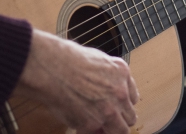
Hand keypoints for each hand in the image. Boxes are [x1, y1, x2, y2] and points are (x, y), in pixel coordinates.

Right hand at [14, 29, 139, 133]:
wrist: (52, 68)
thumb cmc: (67, 60)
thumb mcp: (98, 60)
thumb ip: (108, 77)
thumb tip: (105, 89)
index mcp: (121, 73)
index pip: (132, 97)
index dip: (122, 103)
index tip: (116, 106)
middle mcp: (120, 93)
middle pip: (130, 116)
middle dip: (120, 118)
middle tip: (108, 119)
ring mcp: (109, 110)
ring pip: (120, 130)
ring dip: (110, 129)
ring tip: (98, 126)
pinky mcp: (93, 123)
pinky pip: (96, 133)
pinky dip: (90, 132)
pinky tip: (81, 125)